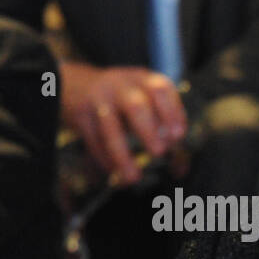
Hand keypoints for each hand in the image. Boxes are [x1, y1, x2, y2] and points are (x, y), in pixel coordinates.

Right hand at [59, 61, 187, 184]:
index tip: (178, 135)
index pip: (161, 90)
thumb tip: (181, 169)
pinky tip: (114, 172)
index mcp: (145, 81)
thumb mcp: (147, 101)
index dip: (172, 112)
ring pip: (110, 127)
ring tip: (133, 177)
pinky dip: (104, 158)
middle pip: (135, 107)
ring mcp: (99, 100)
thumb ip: (166, 130)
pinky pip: (93, 139)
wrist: (77, 83)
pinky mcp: (80, 114)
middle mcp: (122, 87)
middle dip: (148, 131)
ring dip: (122, 154)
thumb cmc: (126, 99)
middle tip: (159, 152)